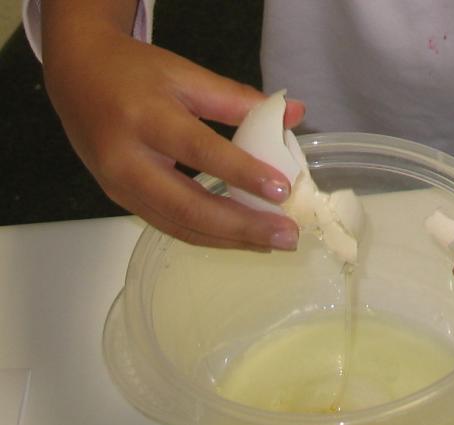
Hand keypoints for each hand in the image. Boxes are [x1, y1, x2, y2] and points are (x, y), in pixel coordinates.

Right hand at [43, 28, 304, 249]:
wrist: (77, 79)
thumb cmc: (134, 74)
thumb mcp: (186, 75)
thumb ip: (239, 99)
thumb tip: (296, 113)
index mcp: (144, 117)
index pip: (198, 151)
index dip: (241, 172)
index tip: (282, 189)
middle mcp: (127, 160)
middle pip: (188, 206)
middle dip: (242, 226)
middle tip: (287, 235)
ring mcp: (120, 188)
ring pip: (180, 227)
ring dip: (231, 240)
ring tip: (274, 242)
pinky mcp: (122, 202)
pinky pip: (171, 227)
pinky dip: (210, 237)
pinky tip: (243, 237)